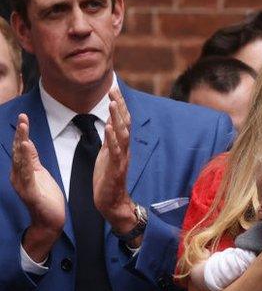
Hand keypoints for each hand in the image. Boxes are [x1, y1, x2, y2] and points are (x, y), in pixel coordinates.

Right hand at [10, 114, 64, 260]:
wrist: (50, 221)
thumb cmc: (47, 199)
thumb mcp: (40, 174)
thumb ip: (32, 160)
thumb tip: (27, 143)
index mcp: (22, 170)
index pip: (22, 148)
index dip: (22, 133)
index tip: (24, 117)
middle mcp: (18, 175)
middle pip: (19, 151)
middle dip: (20, 134)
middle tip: (22, 118)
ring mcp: (22, 184)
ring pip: (20, 161)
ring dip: (22, 144)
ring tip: (23, 129)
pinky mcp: (29, 193)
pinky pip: (27, 174)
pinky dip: (26, 161)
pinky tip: (26, 150)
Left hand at [93, 88, 135, 232]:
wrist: (112, 202)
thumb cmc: (108, 179)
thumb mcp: (108, 154)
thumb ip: (111, 137)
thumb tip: (111, 120)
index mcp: (121, 145)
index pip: (122, 121)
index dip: (119, 104)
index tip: (113, 88)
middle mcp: (124, 149)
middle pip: (124, 123)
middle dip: (119, 105)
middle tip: (114, 88)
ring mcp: (121, 158)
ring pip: (122, 134)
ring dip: (117, 118)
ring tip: (112, 103)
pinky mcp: (116, 168)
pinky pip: (115, 151)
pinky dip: (112, 138)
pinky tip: (109, 127)